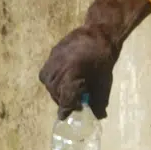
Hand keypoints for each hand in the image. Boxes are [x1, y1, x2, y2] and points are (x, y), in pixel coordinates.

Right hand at [39, 0, 150, 118]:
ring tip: (66, 94)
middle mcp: (58, 66)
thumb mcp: (103, 80)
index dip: (66, 107)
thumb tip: (98, 116)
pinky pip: (46, 72)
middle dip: (62, 100)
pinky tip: (62, 83)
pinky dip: (52, 81)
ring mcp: (53, 59)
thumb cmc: (104, 57)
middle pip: (55, 90)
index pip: (65, 96)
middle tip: (71, 105)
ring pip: (47, 81)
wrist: (98, 33)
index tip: (65, 116)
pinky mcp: (52, 54)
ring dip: (55, 91)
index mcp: (72, 72)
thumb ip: (99, 98)